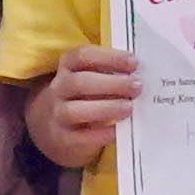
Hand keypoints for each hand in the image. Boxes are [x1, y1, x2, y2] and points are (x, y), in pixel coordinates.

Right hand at [29, 45, 140, 168]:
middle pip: (79, 82)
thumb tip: (139, 76)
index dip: (109, 57)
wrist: (55, 128)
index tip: (133, 62)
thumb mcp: (90, 78)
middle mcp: (59, 88)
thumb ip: (110, 73)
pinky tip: (119, 130)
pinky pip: (81, 137)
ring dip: (106, 108)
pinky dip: (102, 133)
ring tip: (129, 107)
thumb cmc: (83, 96)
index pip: (82, 56)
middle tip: (137, 86)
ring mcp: (58, 114)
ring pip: (75, 110)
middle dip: (112, 83)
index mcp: (67, 67)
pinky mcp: (63, 138)